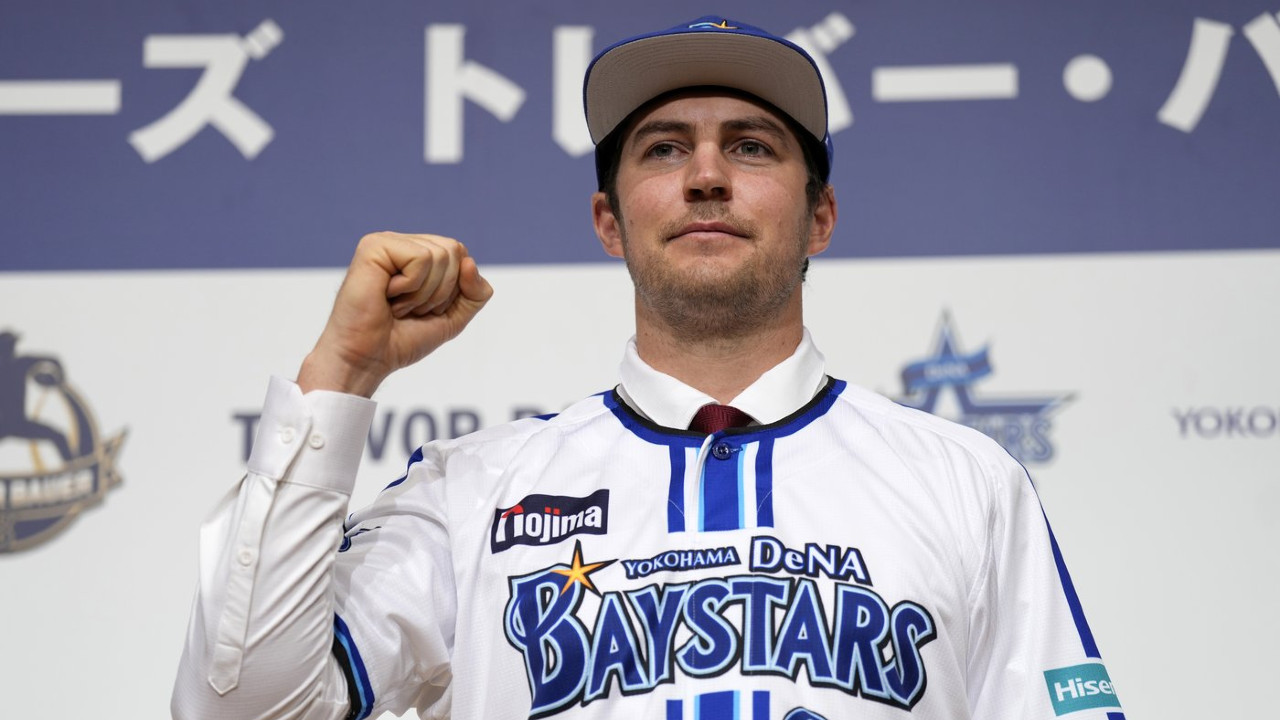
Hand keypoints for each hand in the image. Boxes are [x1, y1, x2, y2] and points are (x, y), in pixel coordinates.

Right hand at [297, 232, 492, 396]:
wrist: (369, 358)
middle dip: (441, 291)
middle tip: (410, 308)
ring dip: (424, 293)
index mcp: (418, 254)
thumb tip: (469, 261)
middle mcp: (403, 244)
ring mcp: (387, 242)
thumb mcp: (453, 317)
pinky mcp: (374, 246)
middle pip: (454, 251)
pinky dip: (411, 287)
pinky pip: (421, 258)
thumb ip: (475, 292)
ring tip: (397, 304)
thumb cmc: (402, 339)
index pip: (461, 255)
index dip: (454, 289)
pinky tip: (387, 295)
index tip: (426, 309)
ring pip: (440, 255)